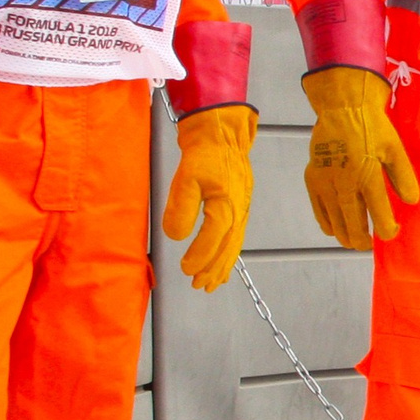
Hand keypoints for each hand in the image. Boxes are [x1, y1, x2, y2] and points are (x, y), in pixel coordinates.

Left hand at [162, 104, 256, 290]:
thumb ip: (182, 208)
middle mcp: (238, 209)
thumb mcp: (186, 178)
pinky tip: (225, 263)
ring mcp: (242, 208)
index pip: (214, 237)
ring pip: (235, 243)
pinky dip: (231, 253)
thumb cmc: (204, 152)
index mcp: (226, 203)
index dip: (200, 256)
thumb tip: (177, 235)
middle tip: (200, 286)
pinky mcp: (240, 205)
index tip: (186, 269)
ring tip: (212, 283)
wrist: (222, 133)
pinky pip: (237, 235)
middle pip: (228, 246)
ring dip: (223, 265)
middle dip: (213, 268)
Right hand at [302, 67, 418, 248]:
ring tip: (356, 239)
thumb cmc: (372, 128)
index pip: (379, 215)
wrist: (341, 108)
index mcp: (367, 175)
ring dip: (346, 236)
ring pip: (334, 225)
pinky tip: (338, 227)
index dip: (387, 230)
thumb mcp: (395, 149)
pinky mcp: (312, 180)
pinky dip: (329, 225)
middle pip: (352, 227)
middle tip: (370, 243)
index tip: (392, 232)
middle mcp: (343, 183)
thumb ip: (403, 177)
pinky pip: (319, 213)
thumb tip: (411, 202)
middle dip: (362, 241)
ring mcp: (324, 183)